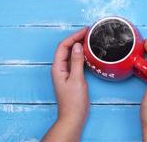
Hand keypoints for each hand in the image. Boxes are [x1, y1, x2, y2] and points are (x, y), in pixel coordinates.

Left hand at [42, 27, 88, 141]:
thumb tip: (77, 45)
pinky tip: (88, 52)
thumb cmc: (73, 100)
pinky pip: (75, 60)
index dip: (73, 36)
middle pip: (67, 48)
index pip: (64, 46)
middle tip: (89, 33)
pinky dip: (81, 54)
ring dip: (79, 45)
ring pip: (71, 54)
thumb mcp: (76, 79)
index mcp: (58, 67)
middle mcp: (60, 67)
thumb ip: (76, 62)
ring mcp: (66, 71)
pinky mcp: (72, 75)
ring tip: (89, 39)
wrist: (74, 115)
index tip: (85, 31)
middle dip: (76, 38)